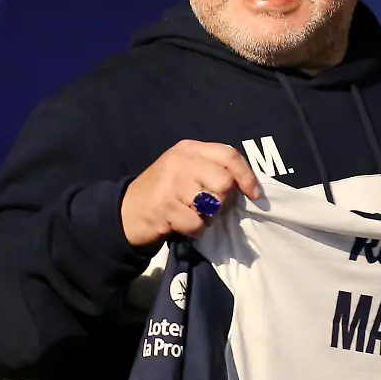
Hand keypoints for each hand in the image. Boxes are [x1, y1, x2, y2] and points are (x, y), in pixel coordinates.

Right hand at [121, 140, 261, 245]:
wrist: (125, 211)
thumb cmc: (164, 192)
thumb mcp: (186, 170)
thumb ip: (212, 170)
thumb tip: (248, 186)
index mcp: (189, 149)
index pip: (229, 155)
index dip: (247, 176)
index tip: (254, 194)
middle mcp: (180, 161)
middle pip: (224, 182)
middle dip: (222, 201)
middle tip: (208, 207)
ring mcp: (170, 183)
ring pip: (213, 204)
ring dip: (208, 217)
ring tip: (193, 215)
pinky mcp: (164, 207)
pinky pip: (197, 224)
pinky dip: (195, 231)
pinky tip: (182, 225)